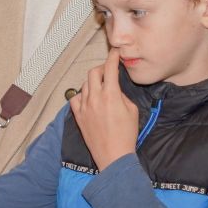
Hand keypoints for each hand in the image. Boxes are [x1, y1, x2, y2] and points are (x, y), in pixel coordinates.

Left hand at [69, 48, 138, 169]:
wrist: (113, 155)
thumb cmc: (127, 134)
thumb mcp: (132, 111)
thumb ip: (122, 95)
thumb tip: (115, 90)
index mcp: (110, 95)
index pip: (110, 68)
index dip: (113, 57)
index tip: (116, 52)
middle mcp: (94, 98)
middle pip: (93, 73)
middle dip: (102, 68)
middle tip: (109, 71)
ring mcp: (84, 107)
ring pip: (84, 85)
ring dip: (93, 82)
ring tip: (101, 86)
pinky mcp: (78, 116)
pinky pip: (75, 98)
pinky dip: (81, 95)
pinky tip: (88, 98)